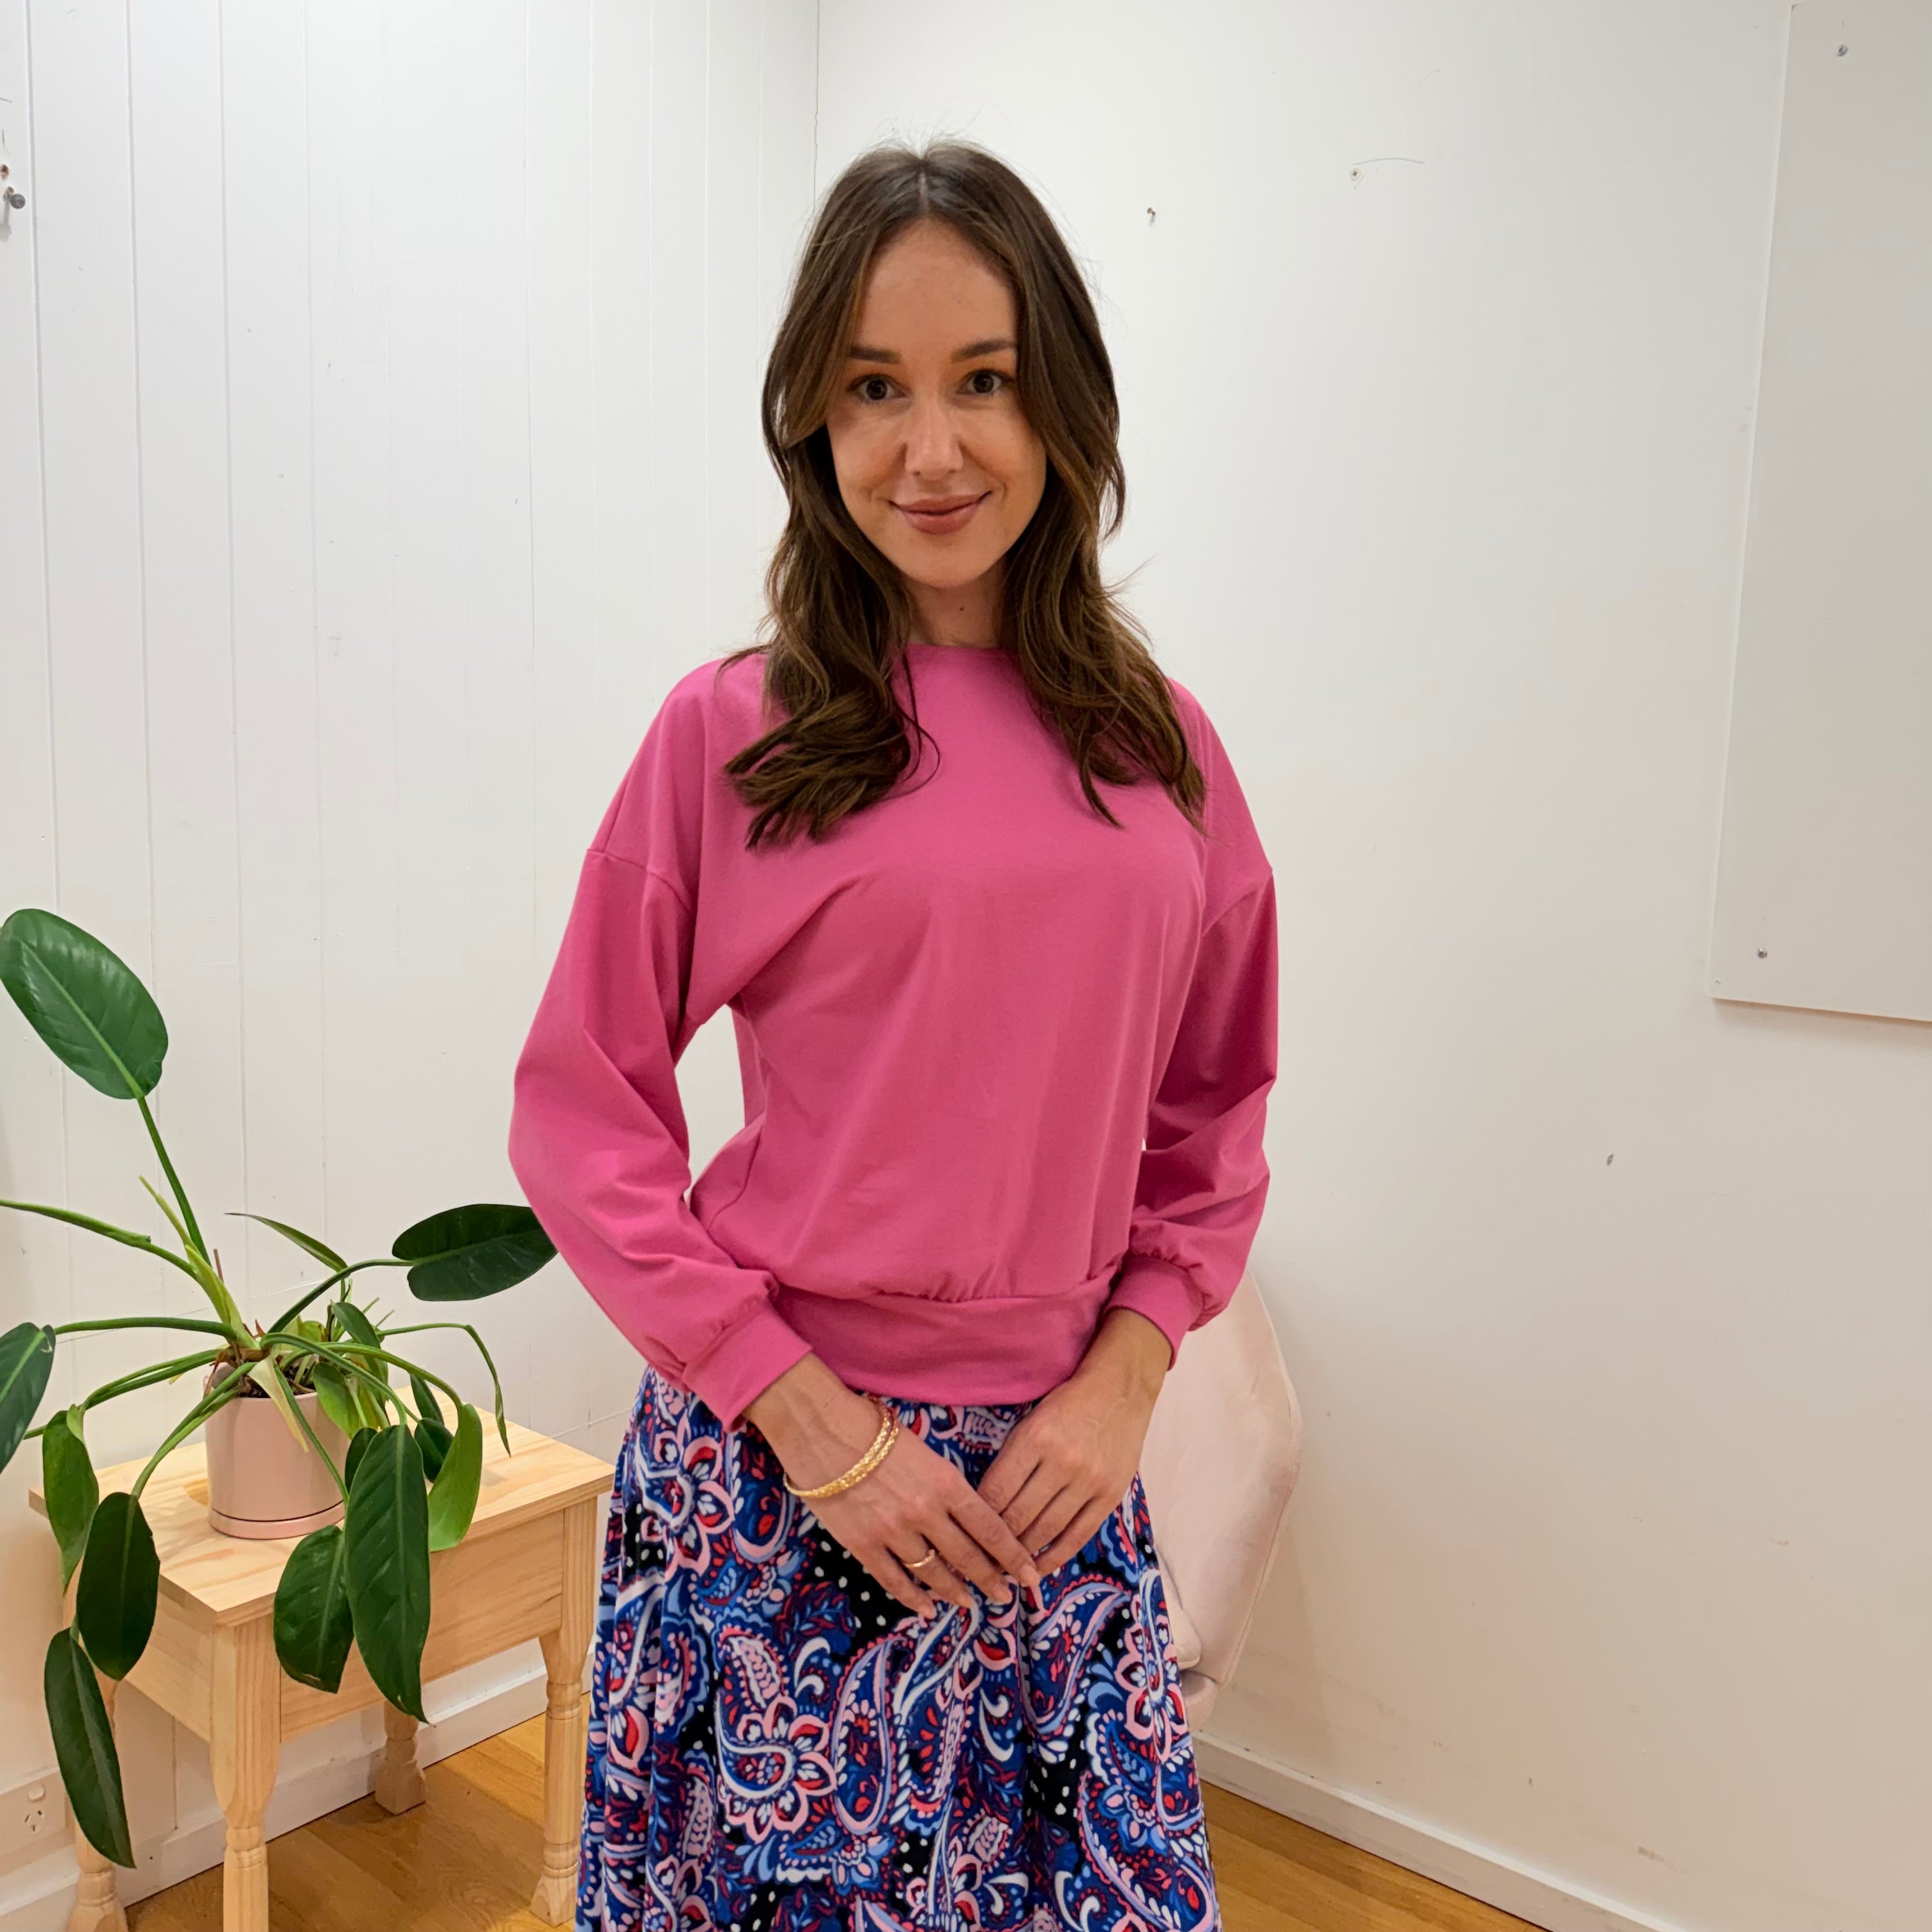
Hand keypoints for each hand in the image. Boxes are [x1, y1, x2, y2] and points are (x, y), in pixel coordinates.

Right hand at [745, 1354, 1040, 1619]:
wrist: (823, 1429)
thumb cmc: (875, 1430)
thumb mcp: (925, 1451)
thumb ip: (945, 1487)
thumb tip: (967, 1519)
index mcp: (946, 1483)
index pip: (991, 1528)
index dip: (1013, 1556)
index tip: (1030, 1573)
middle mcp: (925, 1512)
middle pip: (968, 1557)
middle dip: (991, 1580)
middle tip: (1006, 1596)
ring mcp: (893, 1532)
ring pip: (934, 1574)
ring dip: (955, 1591)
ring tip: (969, 1602)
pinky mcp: (863, 1545)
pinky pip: (894, 1580)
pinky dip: (913, 1599)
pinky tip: (927, 1608)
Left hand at [976, 1307, 1169, 1575]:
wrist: (1120, 1390)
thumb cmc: (1067, 1404)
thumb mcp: (1030, 1421)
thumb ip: (1011, 1460)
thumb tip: (986, 1506)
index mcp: (1035, 1438)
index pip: (997, 1490)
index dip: (978, 1517)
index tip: (965, 1533)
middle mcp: (1062, 1462)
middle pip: (1019, 1515)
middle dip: (995, 1541)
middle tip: (978, 1557)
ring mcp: (1089, 1481)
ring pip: (1046, 1530)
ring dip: (1021, 1553)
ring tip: (1003, 1567)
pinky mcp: (1110, 1496)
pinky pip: (1077, 1536)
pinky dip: (1054, 1557)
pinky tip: (1037, 1568)